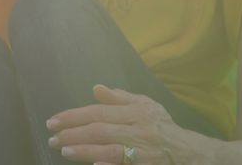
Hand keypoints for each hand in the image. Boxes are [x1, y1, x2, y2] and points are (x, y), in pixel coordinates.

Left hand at [46, 85, 195, 164]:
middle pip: (101, 130)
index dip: (74, 116)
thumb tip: (96, 88)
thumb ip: (120, 98)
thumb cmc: (162, 127)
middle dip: (73, 133)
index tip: (54, 121)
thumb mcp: (146, 105)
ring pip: (110, 149)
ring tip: (64, 150)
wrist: (188, 152)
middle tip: (52, 138)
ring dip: (85, 150)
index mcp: (136, 111)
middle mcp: (139, 129)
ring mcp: (143, 150)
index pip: (99, 112)